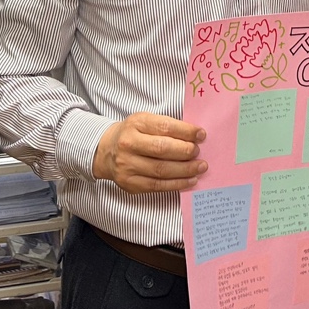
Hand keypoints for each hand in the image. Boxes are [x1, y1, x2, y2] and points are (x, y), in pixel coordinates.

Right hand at [93, 112, 207, 192]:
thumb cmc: (133, 134)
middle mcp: (128, 144)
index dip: (186, 131)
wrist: (106, 151)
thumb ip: (167, 126)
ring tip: (200, 167)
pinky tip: (190, 180)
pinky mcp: (130, 184)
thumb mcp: (145, 121)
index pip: (164, 126)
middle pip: (162, 149)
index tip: (201, 134)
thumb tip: (195, 136)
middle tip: (198, 152)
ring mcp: (127, 165)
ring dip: (185, 170)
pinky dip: (177, 184)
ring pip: (161, 170)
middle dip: (185, 151)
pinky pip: (157, 186)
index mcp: (135, 124)